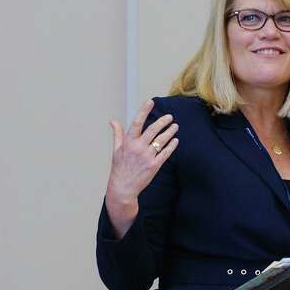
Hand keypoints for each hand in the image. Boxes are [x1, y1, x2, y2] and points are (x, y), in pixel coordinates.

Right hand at [105, 100, 178, 238]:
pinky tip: (175, 141)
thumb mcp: (116, 150)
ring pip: (161, 140)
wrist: (123, 188)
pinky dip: (171, 146)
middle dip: (163, 121)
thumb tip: (113, 121)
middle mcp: (138, 148)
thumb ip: (117, 134)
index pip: (137, 123)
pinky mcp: (154, 166)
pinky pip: (165, 153)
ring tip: (175, 126)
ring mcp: (146, 157)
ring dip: (170, 132)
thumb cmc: (119, 168)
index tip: (150, 101)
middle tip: (170, 117)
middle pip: (152, 130)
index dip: (144, 111)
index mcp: (128, 142)